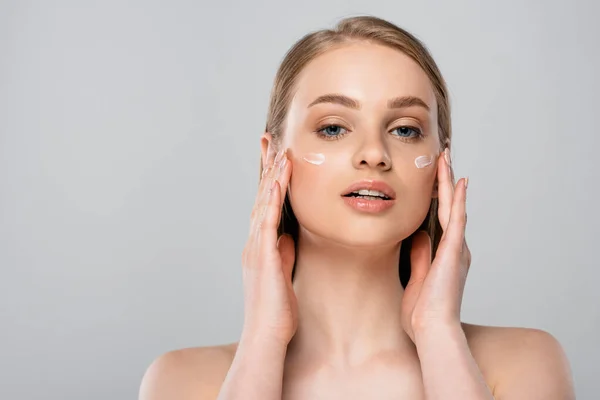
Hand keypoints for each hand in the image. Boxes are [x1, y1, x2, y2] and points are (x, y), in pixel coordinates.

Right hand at [240, 147, 296, 347]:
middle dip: (266, 167)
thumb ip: (282, 253)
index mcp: (259, 245)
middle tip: (270, 140)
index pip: (265, 204)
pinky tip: (279, 179)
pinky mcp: (263, 256)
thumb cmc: (277, 310)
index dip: (269, 179)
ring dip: (271, 175)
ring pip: (263, 203)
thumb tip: (288, 237)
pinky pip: (268, 221)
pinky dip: (273, 198)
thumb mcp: (281, 274)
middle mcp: (254, 242)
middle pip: (260, 196)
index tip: (275, 157)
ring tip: (278, 150)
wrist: (267, 336)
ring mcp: (256, 248)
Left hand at [400, 148, 470, 341]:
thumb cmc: (423, 313)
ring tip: (446, 157)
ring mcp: (457, 249)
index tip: (433, 176)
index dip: (438, 195)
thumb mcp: (415, 277)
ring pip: (453, 206)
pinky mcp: (455, 252)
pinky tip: (458, 182)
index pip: (441, 217)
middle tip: (443, 156)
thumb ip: (419, 255)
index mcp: (446, 255)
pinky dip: (458, 200)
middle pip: (449, 206)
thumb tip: (418, 235)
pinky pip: (457, 220)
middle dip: (445, 180)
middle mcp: (455, 249)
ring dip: (449, 181)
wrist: (431, 330)